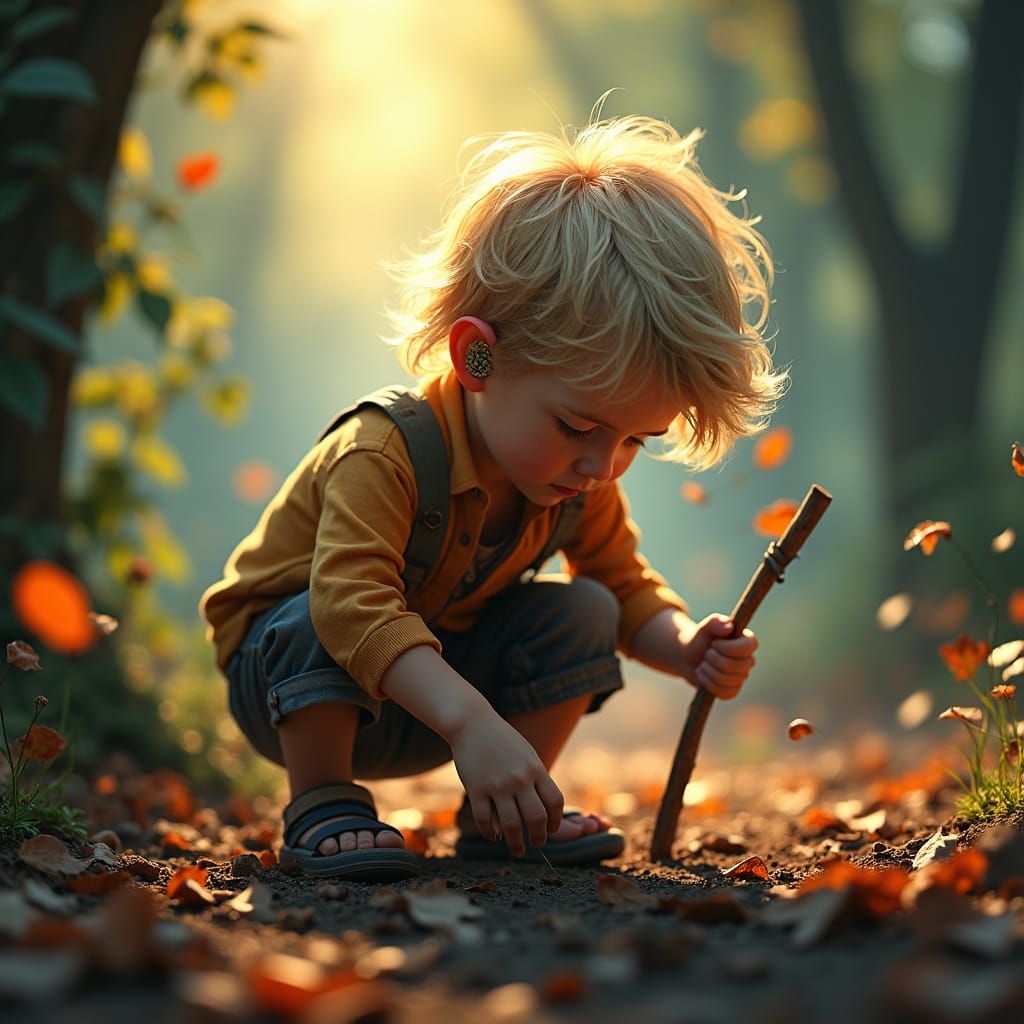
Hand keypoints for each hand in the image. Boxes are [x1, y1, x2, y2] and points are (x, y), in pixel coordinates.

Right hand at [448, 710, 563, 856]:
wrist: (472, 723)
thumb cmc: (502, 740)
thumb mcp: (526, 755)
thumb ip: (536, 779)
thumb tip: (545, 809)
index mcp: (535, 768)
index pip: (555, 801)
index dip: (556, 820)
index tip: (552, 829)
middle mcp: (519, 778)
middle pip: (536, 818)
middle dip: (539, 837)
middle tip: (537, 844)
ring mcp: (497, 785)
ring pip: (511, 825)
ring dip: (516, 843)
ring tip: (517, 851)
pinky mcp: (476, 789)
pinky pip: (485, 820)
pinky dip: (490, 833)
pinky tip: (493, 836)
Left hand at [679, 614, 757, 699]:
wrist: (688, 656)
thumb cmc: (700, 638)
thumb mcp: (705, 626)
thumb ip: (715, 622)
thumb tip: (729, 626)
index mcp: (747, 642)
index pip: (747, 647)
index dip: (728, 648)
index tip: (714, 643)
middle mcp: (748, 660)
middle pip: (734, 666)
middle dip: (713, 659)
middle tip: (706, 653)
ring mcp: (741, 677)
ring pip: (725, 680)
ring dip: (707, 670)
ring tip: (703, 663)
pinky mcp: (732, 690)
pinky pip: (723, 693)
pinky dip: (707, 684)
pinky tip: (703, 675)